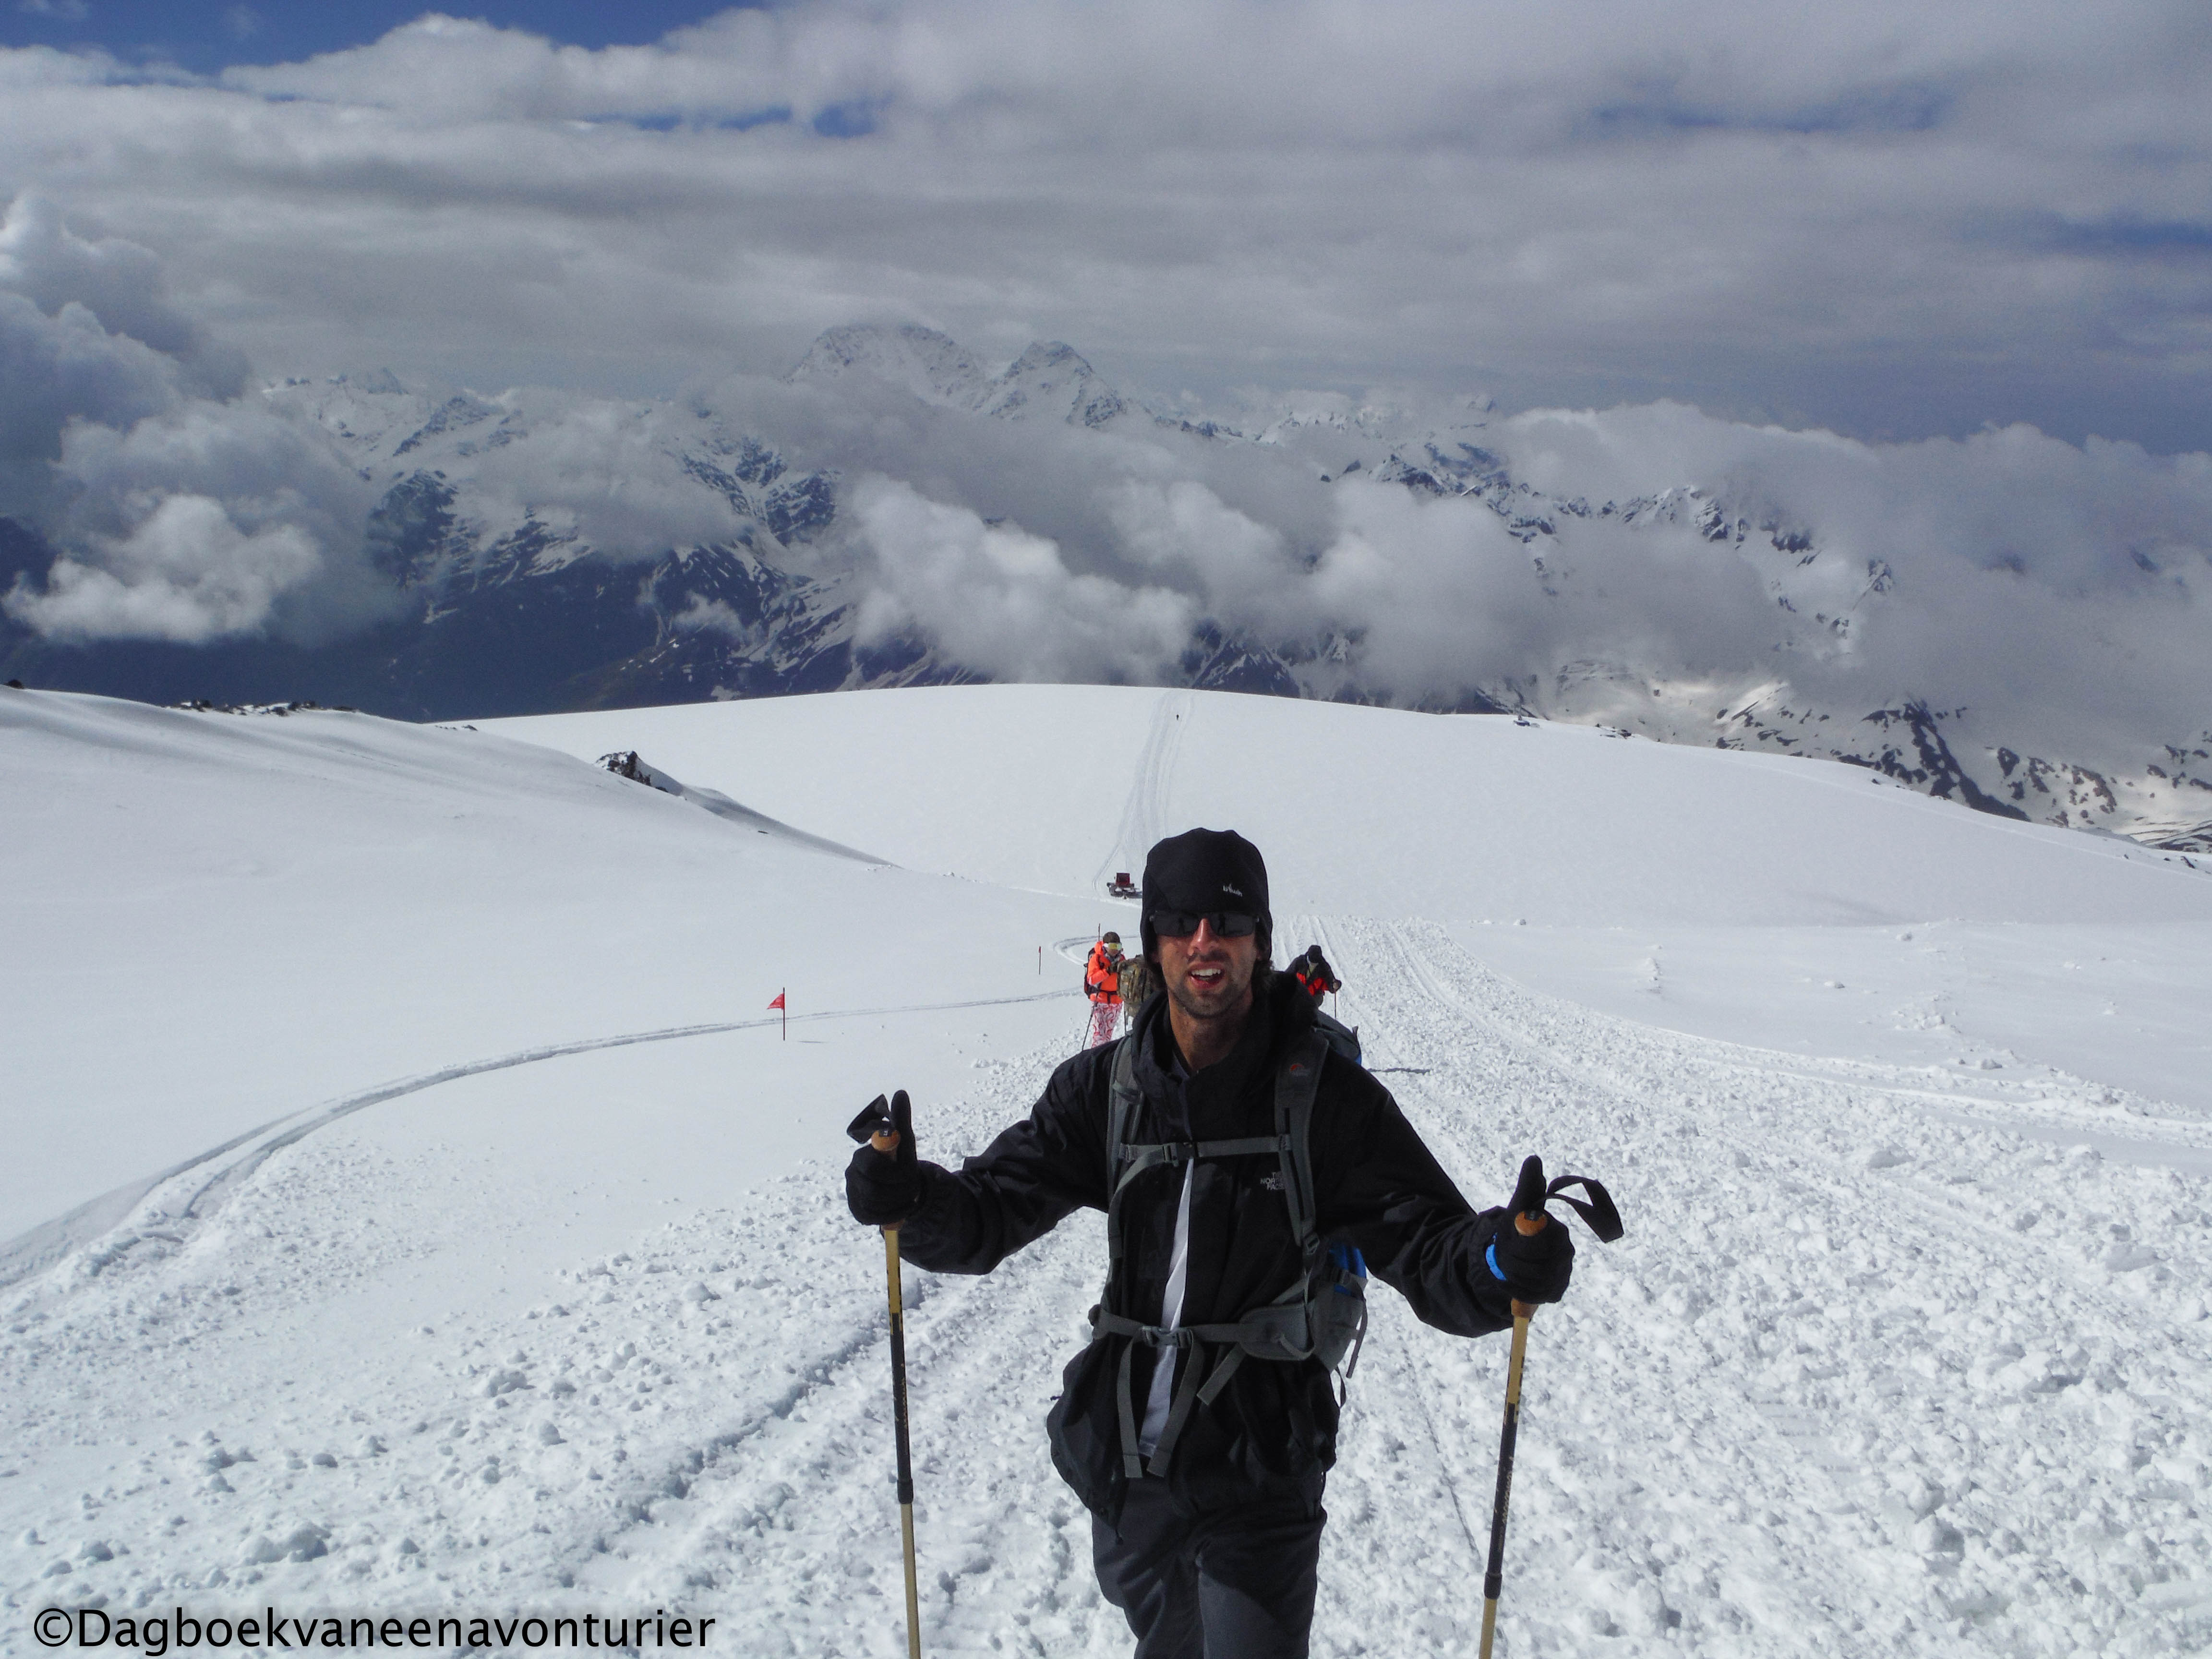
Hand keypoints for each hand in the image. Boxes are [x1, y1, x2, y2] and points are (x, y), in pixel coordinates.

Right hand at [845, 1090, 925, 1225]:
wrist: (900, 1186)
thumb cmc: (900, 1161)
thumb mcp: (905, 1142)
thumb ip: (901, 1120)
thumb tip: (900, 1093)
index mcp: (862, 1157)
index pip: (872, 1166)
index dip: (893, 1172)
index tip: (909, 1171)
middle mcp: (852, 1175)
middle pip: (874, 1190)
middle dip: (898, 1189)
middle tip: (912, 1186)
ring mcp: (854, 1195)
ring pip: (876, 1205)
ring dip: (899, 1202)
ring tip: (909, 1196)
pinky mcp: (859, 1212)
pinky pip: (875, 1219)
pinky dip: (894, 1214)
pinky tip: (902, 1207)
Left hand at [1485, 1154, 1573, 1303]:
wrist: (1509, 1255)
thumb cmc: (1515, 1229)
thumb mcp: (1518, 1206)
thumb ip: (1527, 1185)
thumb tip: (1534, 1159)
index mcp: (1559, 1232)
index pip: (1545, 1242)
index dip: (1524, 1243)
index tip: (1511, 1237)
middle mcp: (1566, 1253)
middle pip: (1539, 1265)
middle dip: (1516, 1260)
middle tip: (1506, 1254)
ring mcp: (1562, 1274)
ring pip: (1535, 1281)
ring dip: (1515, 1274)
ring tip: (1509, 1265)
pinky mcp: (1555, 1291)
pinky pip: (1535, 1295)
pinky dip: (1519, 1289)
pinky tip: (1515, 1280)